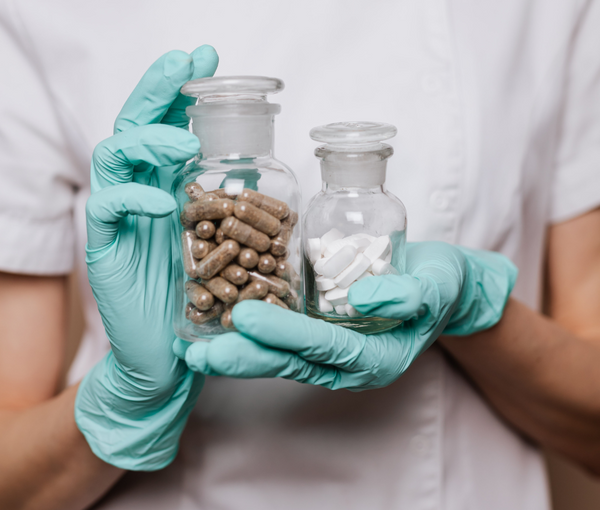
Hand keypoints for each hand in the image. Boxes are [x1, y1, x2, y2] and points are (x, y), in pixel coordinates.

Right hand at [75, 46, 218, 469]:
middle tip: (183, 60)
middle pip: (136, 124)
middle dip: (158, 88)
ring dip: (150, 139)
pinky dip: (135, 196)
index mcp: (167, 183)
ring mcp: (120, 216)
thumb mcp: (218, 239)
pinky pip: (108, 207)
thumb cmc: (195, 292)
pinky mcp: (105, 247)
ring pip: (116, 155)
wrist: (167, 350)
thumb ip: (226, 201)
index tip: (206, 56)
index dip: (182, 88)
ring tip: (185, 140)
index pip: (167, 123)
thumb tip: (259, 169)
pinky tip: (165, 200)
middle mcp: (141, 190)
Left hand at [176, 241, 516, 391]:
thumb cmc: (442, 284)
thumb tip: (363, 299)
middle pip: (292, 361)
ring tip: (194, 347)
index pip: (326, 348)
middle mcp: (348, 362)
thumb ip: (406, 294)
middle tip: (199, 352)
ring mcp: (332, 348)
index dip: (286, 334)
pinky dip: (253, 333)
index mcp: (376, 360)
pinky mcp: (321, 329)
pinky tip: (221, 323)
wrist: (440, 282)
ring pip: (281, 354)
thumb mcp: (435, 286)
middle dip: (245, 357)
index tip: (247, 319)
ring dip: (238, 350)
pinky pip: (284, 336)